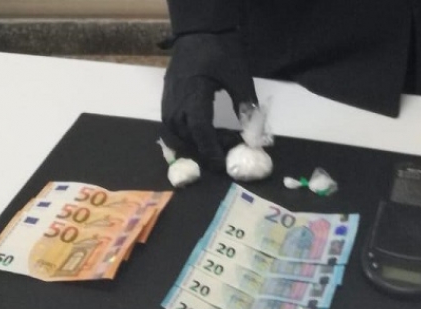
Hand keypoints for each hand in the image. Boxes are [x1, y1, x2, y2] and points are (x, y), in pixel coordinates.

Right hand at [161, 32, 257, 171]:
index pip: (199, 129)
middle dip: (206, 149)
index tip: (222, 164)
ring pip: (175, 134)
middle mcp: (175, 100)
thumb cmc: (220, 51)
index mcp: (193, 92)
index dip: (210, 149)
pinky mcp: (167, 100)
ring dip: (194, 144)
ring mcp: (168, 100)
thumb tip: (253, 135)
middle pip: (185, 136)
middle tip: (228, 149)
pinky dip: (185, 136)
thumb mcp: (239, 75)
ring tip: (217, 142)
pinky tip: (203, 134)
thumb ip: (245, 104)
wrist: (198, 32)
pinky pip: (171, 126)